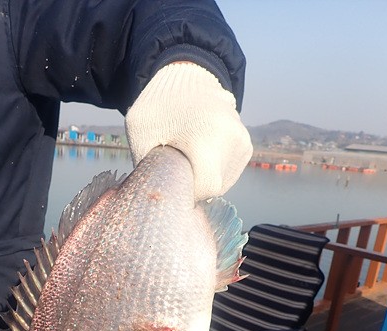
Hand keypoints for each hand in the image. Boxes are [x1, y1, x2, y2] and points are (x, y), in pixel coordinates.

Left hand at [125, 63, 252, 200]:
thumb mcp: (140, 133)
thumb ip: (150, 167)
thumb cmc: (158, 106)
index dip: (187, 190)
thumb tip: (160, 197)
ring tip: (189, 154)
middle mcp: (232, 139)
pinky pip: (229, 171)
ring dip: (204, 176)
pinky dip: (214, 169)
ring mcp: (242, 141)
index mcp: (207, 137)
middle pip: (214, 187)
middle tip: (177, 165)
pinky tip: (201, 151)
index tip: (173, 178)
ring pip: (223, 181)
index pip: (205, 187)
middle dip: (195, 183)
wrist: (186, 76)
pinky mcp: (246, 144)